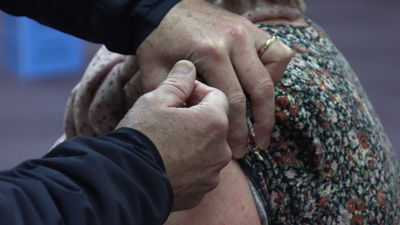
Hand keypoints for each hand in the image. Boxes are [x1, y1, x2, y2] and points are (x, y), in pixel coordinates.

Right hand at [116, 60, 230, 210]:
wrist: (126, 182)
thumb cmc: (141, 138)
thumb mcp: (155, 100)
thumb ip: (178, 82)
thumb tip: (188, 66)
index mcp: (214, 122)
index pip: (217, 96)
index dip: (197, 91)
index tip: (178, 96)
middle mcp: (221, 150)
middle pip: (215, 122)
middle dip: (197, 116)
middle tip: (170, 116)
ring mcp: (212, 173)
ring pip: (209, 146)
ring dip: (195, 139)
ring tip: (168, 140)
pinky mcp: (202, 191)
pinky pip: (201, 169)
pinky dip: (191, 162)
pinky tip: (169, 160)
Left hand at [136, 0, 291, 158]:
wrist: (160, 9)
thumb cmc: (157, 42)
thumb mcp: (155, 73)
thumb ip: (172, 100)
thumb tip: (191, 127)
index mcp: (210, 53)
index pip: (233, 100)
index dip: (237, 130)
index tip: (238, 148)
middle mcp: (233, 41)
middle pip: (259, 90)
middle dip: (262, 123)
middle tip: (259, 145)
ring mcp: (244, 31)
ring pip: (274, 69)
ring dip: (271, 96)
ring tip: (261, 115)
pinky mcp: (249, 27)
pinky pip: (277, 50)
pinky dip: (275, 70)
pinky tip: (260, 83)